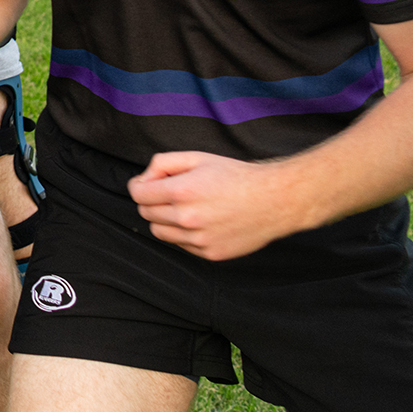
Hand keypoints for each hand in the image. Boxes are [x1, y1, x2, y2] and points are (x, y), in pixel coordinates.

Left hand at [127, 151, 300, 260]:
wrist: (274, 201)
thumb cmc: (237, 176)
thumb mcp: (198, 157)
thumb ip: (163, 163)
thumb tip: (144, 179)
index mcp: (182, 191)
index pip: (138, 194)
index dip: (140, 186)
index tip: (148, 184)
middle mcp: (188, 218)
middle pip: (146, 213)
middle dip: (151, 201)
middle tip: (169, 192)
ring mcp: (199, 240)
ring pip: (160, 232)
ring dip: (164, 219)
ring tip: (184, 207)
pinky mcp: (210, 254)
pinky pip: (181, 245)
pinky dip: (183, 234)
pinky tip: (200, 221)